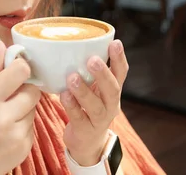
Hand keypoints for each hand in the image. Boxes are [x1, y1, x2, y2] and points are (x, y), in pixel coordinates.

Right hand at [0, 38, 40, 174]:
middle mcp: (2, 118)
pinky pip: (32, 128)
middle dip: (24, 89)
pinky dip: (22, 127)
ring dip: (23, 109)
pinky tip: (3, 133)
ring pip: (33, 109)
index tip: (15, 70)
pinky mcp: (23, 150)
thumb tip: (1, 43)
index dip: (20, 67)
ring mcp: (15, 136)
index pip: (20, 71)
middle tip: (8, 96)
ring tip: (1, 118)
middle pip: (33, 90)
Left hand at [60, 39, 128, 166]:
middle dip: (103, 75)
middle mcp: (111, 105)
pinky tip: (63, 95)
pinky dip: (72, 106)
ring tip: (73, 77)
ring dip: (84, 91)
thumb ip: (90, 72)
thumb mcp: (95, 89)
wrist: (88, 143)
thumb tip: (74, 44)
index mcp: (113, 91)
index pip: (121, 73)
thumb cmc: (89, 108)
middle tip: (93, 60)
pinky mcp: (86, 132)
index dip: (119, 58)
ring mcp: (99, 120)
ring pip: (96, 106)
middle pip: (113, 90)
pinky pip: (79, 118)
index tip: (115, 43)